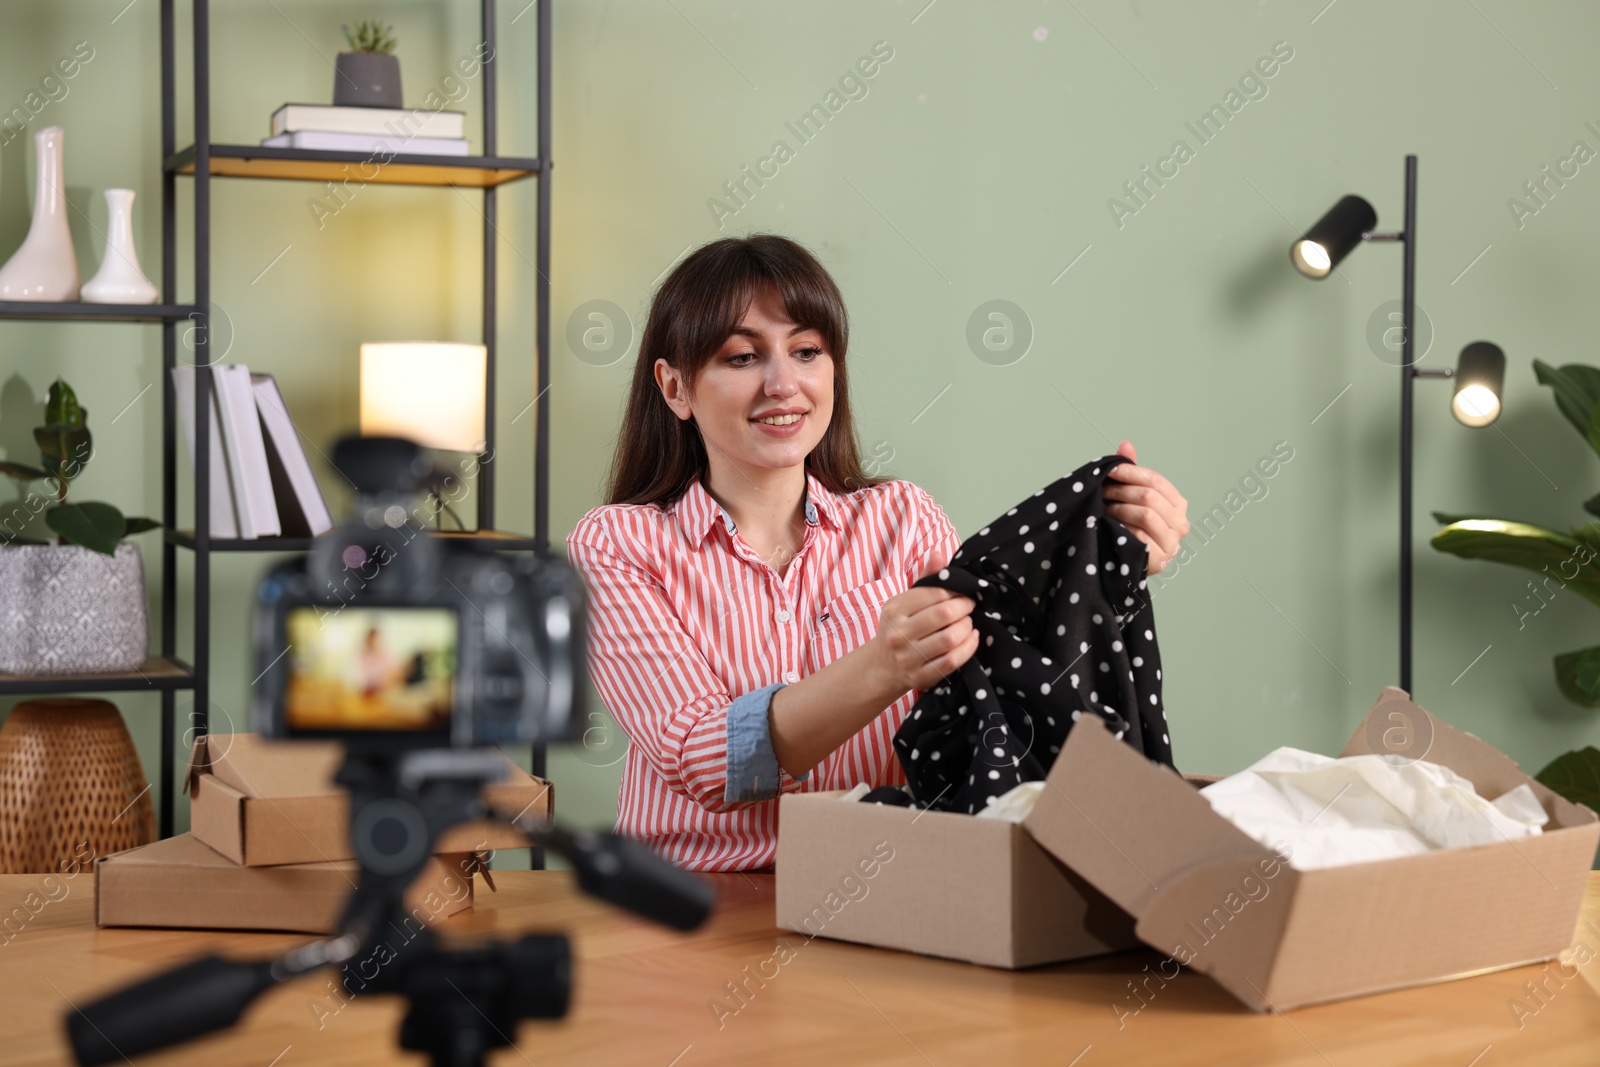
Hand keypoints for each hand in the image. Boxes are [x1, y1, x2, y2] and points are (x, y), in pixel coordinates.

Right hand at [870, 564, 977, 694]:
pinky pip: (952, 662)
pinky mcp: (920, 677)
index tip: (963, 593)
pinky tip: (972, 640)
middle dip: (964, 608)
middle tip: (970, 606)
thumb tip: (938, 555)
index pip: (932, 593)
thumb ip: (924, 579)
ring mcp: (908, 657)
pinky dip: (968, 648)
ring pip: (950, 639)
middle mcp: (898, 633)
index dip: (954, 591)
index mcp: (894, 610)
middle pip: (944, 615)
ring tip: (969, 623)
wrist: (882, 666)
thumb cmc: (899, 627)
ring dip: (967, 628)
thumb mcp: (905, 601)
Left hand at [1102, 440, 1189, 575]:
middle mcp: (1181, 523)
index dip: (1131, 472)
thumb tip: (1125, 444)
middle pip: (1149, 496)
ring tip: (1103, 508)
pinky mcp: (1161, 560)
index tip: (1109, 470)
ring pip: (1145, 514)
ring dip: (1119, 508)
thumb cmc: (1129, 526)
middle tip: (1101, 490)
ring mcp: (1173, 543)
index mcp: (1178, 504)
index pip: (1156, 480)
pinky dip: (1122, 529)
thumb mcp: (1130, 497)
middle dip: (1121, 490)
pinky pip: (1139, 536)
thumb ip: (1131, 472)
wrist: (1125, 563)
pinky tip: (1109, 526)